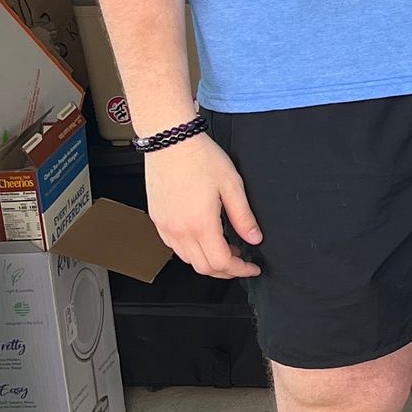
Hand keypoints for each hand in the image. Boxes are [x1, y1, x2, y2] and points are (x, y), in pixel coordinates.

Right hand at [145, 132, 262, 278]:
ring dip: (207, 261)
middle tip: (240, 260)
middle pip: (203, 267)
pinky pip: (174, 247)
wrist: (171, 141)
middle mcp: (179, 229)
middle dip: (225, 270)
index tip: (251, 267)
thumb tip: (254, 237)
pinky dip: (191, 250)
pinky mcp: (157, 219)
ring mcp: (165, 226)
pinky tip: (203, 237)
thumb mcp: (232, 186)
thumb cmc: (199, 157)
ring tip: (224, 246)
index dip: (240, 270)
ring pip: (187, 259)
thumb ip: (243, 216)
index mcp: (200, 223)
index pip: (221, 263)